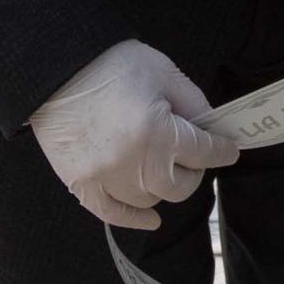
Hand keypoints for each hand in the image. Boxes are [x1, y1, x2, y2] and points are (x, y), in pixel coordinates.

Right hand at [28, 39, 240, 229]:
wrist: (55, 67)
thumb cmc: (110, 64)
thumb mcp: (163, 72)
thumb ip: (193, 103)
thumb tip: (212, 128)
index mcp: (157, 131)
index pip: (203, 153)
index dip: (221, 151)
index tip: (228, 150)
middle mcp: (133, 161)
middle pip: (179, 187)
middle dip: (193, 172)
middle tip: (192, 159)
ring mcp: (105, 177)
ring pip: (149, 200)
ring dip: (162, 187)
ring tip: (163, 171)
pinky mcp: (81, 183)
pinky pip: (113, 214)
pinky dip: (134, 219)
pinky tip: (151, 219)